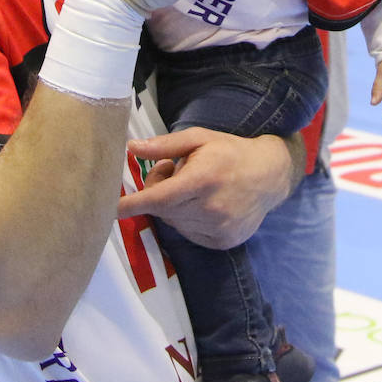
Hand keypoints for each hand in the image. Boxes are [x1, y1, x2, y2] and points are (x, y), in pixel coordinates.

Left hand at [117, 128, 296, 248]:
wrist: (270, 174)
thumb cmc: (229, 151)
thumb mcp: (198, 138)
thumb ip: (163, 145)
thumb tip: (129, 147)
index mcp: (202, 179)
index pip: (159, 198)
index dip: (133, 205)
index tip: (110, 211)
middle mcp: (210, 208)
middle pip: (163, 209)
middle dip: (157, 191)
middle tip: (171, 170)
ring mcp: (219, 229)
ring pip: (174, 222)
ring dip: (172, 206)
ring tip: (191, 185)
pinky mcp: (223, 242)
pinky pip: (189, 233)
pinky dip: (187, 219)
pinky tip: (202, 203)